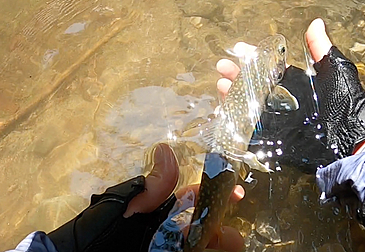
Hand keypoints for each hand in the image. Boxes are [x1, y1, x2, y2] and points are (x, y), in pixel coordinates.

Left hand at [128, 143, 244, 251]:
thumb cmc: (101, 234)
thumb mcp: (127, 208)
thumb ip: (152, 186)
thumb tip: (166, 150)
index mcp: (163, 212)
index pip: (197, 199)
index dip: (218, 194)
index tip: (237, 194)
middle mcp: (171, 233)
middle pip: (208, 229)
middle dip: (222, 231)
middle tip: (223, 238)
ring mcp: (172, 249)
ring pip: (206, 248)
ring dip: (218, 247)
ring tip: (221, 248)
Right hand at [217, 19, 364, 158]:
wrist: (350, 141)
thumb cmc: (346, 103)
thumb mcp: (336, 71)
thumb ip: (322, 49)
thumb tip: (316, 23)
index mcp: (297, 83)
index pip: (271, 67)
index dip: (255, 57)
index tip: (240, 48)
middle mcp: (285, 100)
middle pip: (256, 86)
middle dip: (238, 75)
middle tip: (222, 66)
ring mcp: (278, 120)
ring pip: (250, 106)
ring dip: (234, 94)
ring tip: (221, 84)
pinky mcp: (274, 140)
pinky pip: (251, 130)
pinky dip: (237, 121)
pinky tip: (226, 111)